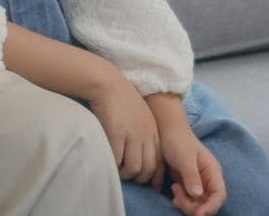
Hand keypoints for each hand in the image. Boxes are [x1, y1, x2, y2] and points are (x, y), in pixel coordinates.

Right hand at [87, 69, 162, 185]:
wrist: (108, 83)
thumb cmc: (121, 98)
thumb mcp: (140, 114)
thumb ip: (144, 131)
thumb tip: (140, 150)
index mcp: (153, 130)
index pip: (160, 160)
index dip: (155, 175)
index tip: (151, 184)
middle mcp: (146, 134)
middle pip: (149, 167)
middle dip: (140, 178)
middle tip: (130, 177)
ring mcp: (132, 135)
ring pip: (135, 168)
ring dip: (126, 174)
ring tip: (118, 171)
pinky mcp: (117, 135)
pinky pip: (118, 160)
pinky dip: (114, 166)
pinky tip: (110, 163)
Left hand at [159, 128, 226, 215]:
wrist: (167, 132)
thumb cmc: (178, 141)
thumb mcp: (184, 157)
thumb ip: (191, 175)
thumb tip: (197, 194)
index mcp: (213, 171)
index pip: (219, 195)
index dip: (211, 207)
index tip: (197, 213)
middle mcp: (209, 180)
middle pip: (208, 203)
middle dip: (194, 207)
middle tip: (177, 199)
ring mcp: (200, 183)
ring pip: (198, 204)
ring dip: (186, 204)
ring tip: (174, 190)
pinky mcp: (190, 185)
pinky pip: (190, 200)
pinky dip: (182, 200)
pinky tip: (174, 190)